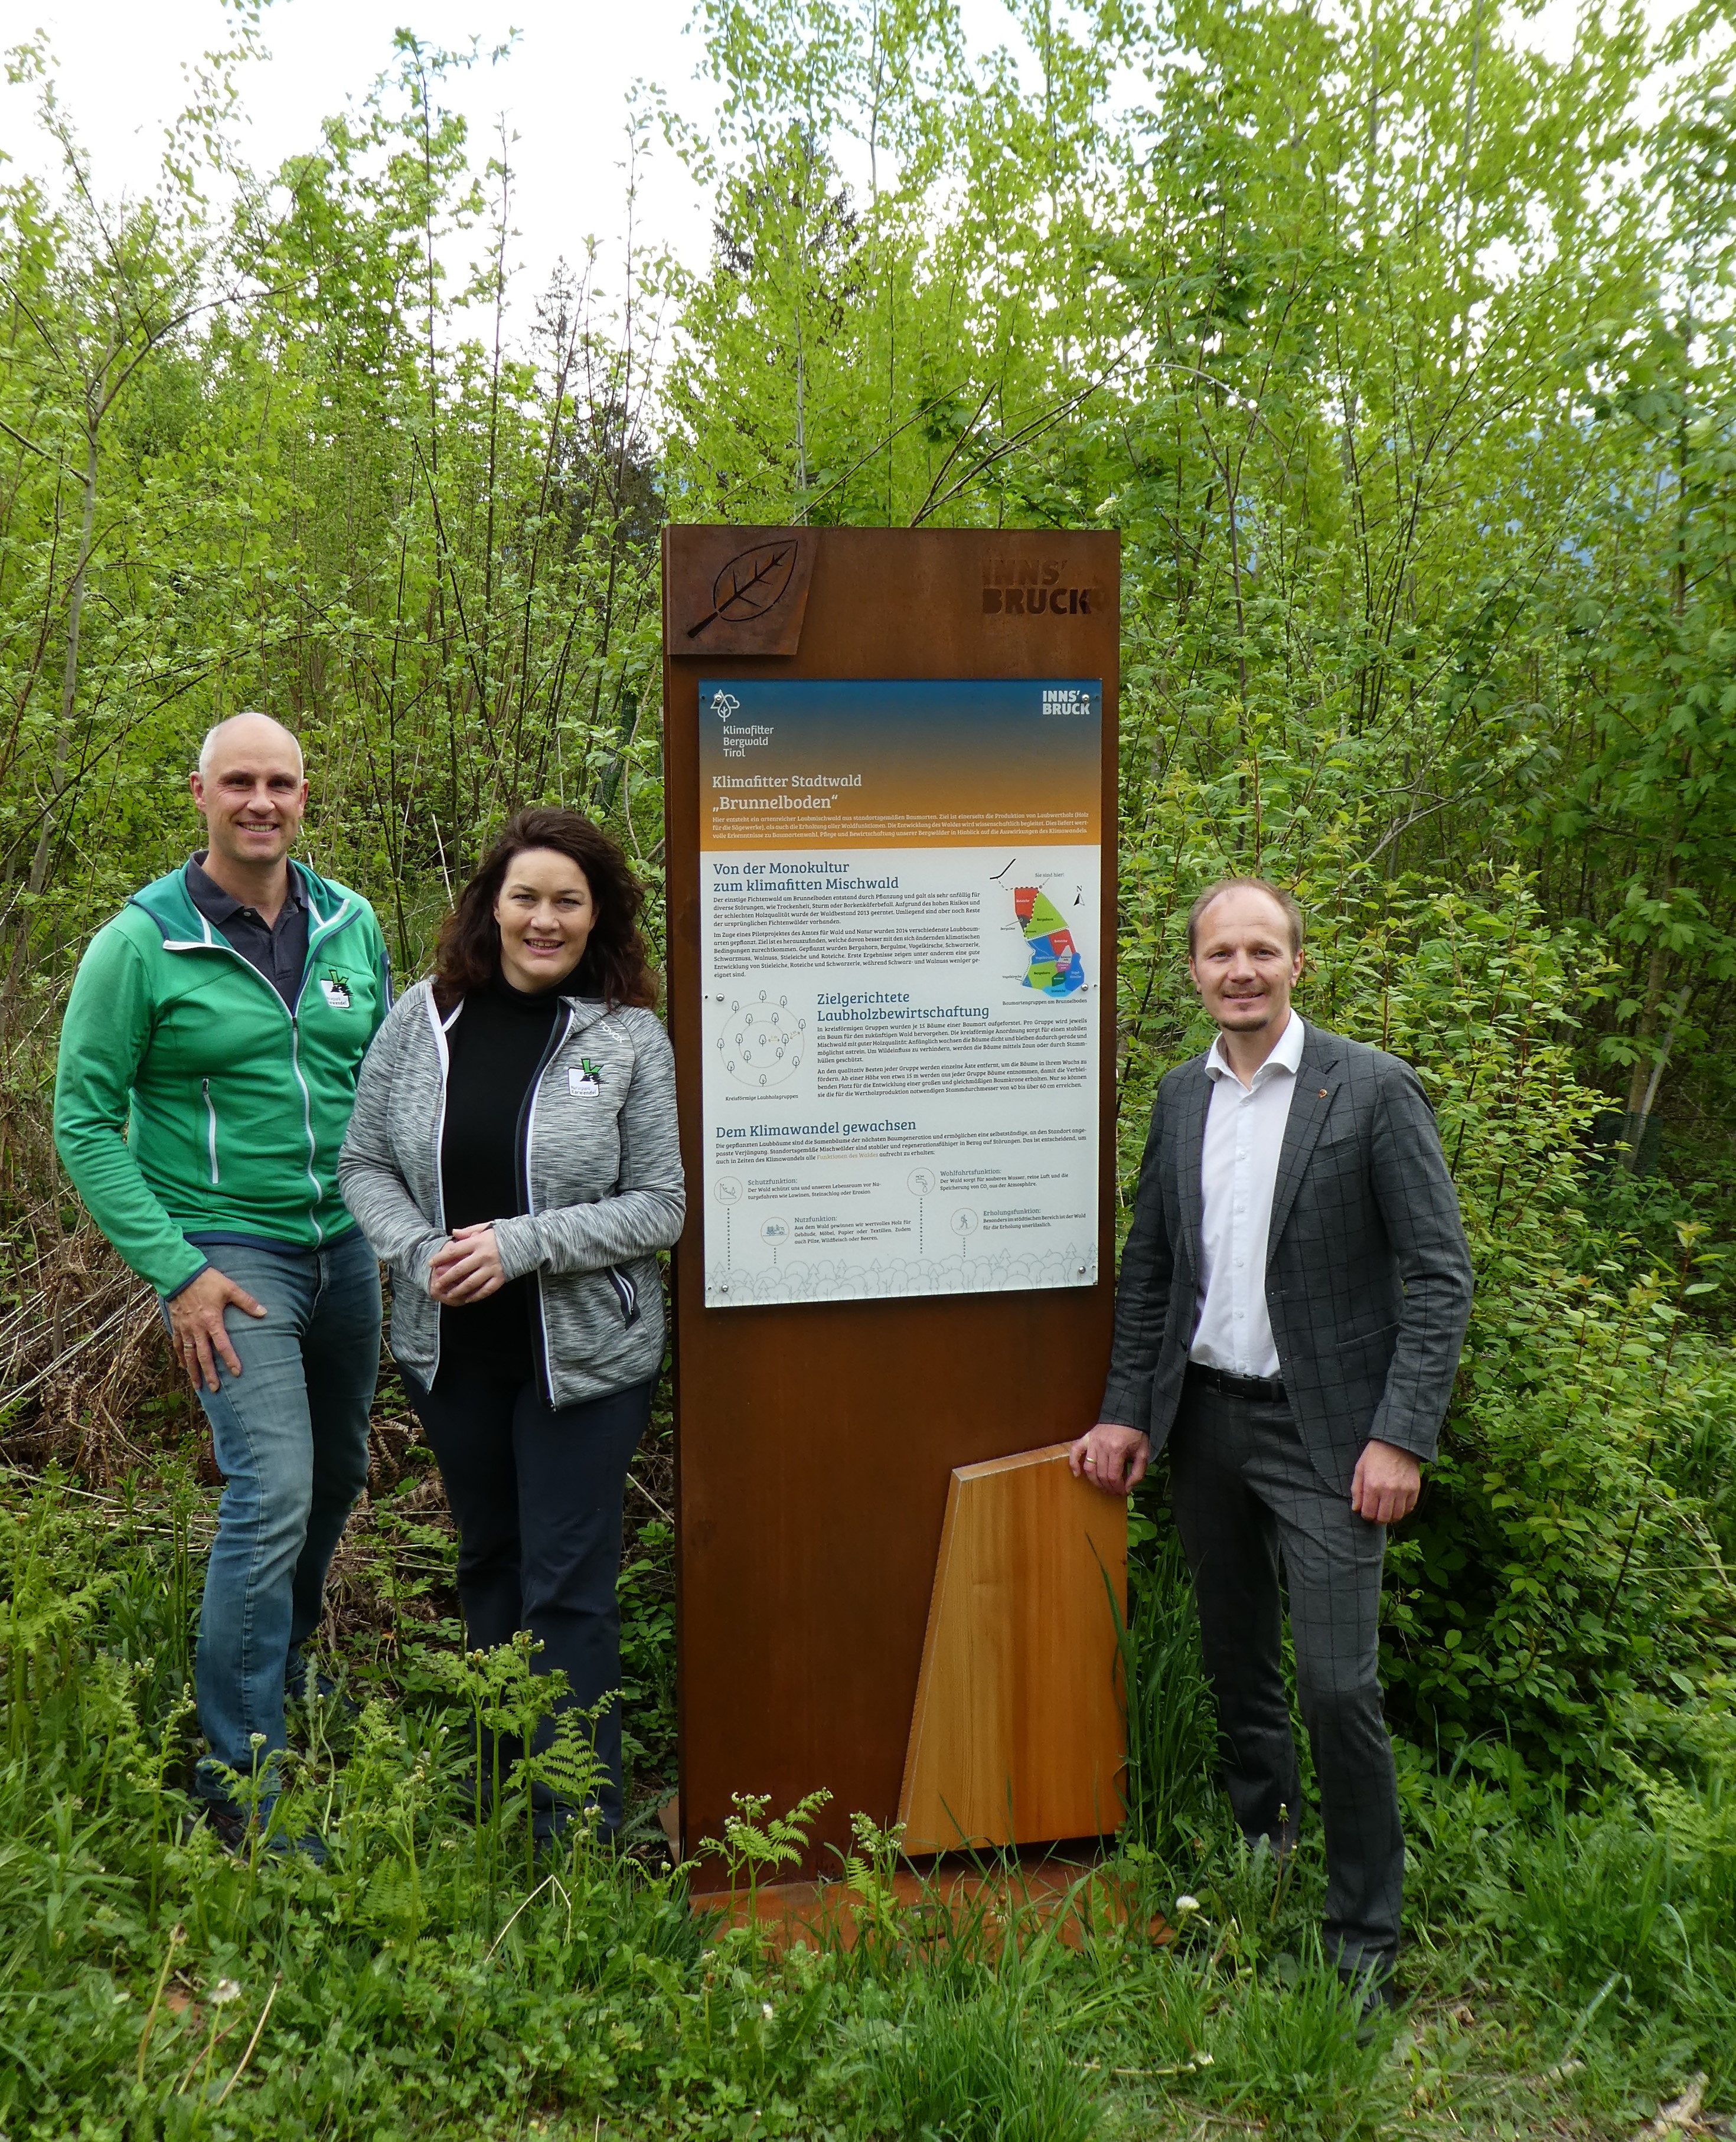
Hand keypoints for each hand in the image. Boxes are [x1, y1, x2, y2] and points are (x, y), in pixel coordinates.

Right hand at [168, 1266, 265, 1392]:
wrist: (180, 1274)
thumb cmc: (207, 1281)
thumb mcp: (230, 1288)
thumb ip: (247, 1302)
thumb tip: (264, 1313)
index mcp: (212, 1321)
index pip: (223, 1345)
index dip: (230, 1360)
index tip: (237, 1373)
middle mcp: (197, 1329)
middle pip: (204, 1356)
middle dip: (209, 1374)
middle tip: (215, 1389)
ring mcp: (185, 1329)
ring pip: (189, 1355)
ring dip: (193, 1371)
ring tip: (197, 1386)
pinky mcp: (176, 1326)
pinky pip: (178, 1345)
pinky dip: (181, 1357)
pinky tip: (184, 1367)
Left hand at [428, 1224, 505, 1304]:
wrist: (527, 1241)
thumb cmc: (505, 1233)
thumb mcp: (486, 1227)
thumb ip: (469, 1231)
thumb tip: (453, 1233)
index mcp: (478, 1242)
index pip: (454, 1251)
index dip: (440, 1258)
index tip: (431, 1263)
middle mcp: (483, 1256)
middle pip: (459, 1270)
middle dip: (445, 1278)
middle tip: (436, 1284)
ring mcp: (492, 1268)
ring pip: (470, 1283)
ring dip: (458, 1290)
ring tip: (449, 1295)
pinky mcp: (501, 1278)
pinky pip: (485, 1290)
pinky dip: (475, 1296)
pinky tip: (467, 1299)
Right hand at [1069, 1422, 1149, 1496]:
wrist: (1127, 1414)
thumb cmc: (1136, 1434)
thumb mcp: (1143, 1453)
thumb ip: (1137, 1472)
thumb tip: (1128, 1488)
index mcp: (1117, 1449)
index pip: (1113, 1476)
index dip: (1118, 1488)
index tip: (1123, 1492)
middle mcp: (1102, 1446)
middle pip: (1101, 1474)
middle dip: (1108, 1488)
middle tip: (1115, 1492)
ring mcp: (1092, 1441)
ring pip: (1089, 1468)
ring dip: (1094, 1481)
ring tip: (1102, 1487)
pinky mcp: (1087, 1437)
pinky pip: (1075, 1451)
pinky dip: (1073, 1464)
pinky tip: (1077, 1474)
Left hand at [1351, 1439, 1422, 1524]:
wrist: (1397, 1442)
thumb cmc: (1375, 1454)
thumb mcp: (1360, 1468)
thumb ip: (1356, 1490)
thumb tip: (1356, 1508)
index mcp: (1372, 1486)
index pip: (1368, 1513)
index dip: (1366, 1516)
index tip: (1366, 1512)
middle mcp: (1388, 1491)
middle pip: (1383, 1518)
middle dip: (1377, 1519)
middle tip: (1376, 1514)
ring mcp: (1403, 1491)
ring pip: (1397, 1516)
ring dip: (1390, 1517)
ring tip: (1386, 1510)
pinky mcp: (1414, 1489)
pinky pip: (1409, 1508)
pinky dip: (1403, 1510)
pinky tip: (1397, 1504)